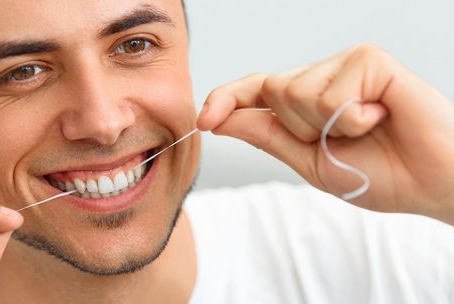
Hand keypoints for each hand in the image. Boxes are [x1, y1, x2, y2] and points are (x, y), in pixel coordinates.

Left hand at [197, 44, 453, 223]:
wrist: (431, 183)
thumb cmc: (378, 173)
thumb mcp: (309, 161)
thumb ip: (266, 135)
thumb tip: (219, 119)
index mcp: (305, 103)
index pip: (254, 91)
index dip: (226, 100)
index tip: (204, 120)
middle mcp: (321, 77)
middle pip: (271, 90)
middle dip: (299, 128)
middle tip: (342, 139)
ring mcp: (345, 64)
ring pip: (294, 90)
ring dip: (326, 126)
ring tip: (366, 127)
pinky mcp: (369, 59)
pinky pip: (330, 93)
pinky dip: (353, 118)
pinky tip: (380, 116)